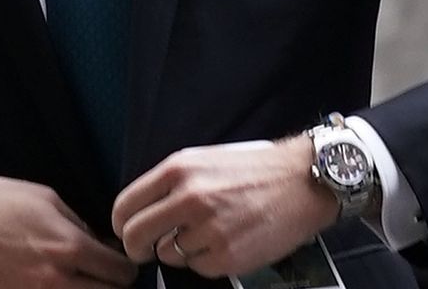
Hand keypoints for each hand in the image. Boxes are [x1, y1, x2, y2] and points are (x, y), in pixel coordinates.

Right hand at [0, 175, 137, 288]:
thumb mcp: (45, 199)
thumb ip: (79, 226)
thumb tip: (101, 244)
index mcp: (67, 248)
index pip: (120, 272)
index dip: (126, 265)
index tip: (121, 259)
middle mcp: (54, 282)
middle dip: (113, 284)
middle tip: (107, 273)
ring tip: (83, 278)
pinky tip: (56, 283)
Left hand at [112, 135, 338, 276]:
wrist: (305, 180)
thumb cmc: (258, 169)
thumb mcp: (207, 159)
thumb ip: (172, 183)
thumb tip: (144, 211)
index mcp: (179, 169)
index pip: (125, 206)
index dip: (122, 224)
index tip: (128, 230)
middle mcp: (189, 197)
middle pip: (135, 236)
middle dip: (137, 248)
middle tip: (148, 249)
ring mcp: (207, 228)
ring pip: (168, 254)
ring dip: (182, 250)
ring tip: (211, 232)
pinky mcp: (226, 255)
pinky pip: (197, 267)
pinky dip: (208, 259)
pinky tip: (229, 240)